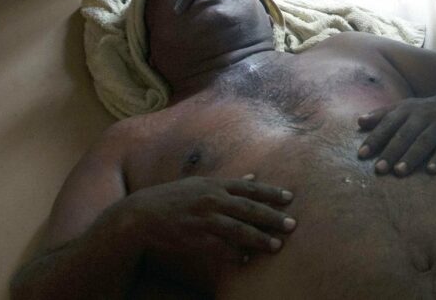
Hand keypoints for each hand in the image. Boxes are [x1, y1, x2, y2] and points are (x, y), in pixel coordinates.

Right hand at [123, 176, 295, 285]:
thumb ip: (228, 182)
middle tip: (291, 225)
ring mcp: (204, 219)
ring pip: (238, 230)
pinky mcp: (195, 238)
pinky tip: (245, 259)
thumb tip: (253, 176)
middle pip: (249, 209)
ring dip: (258, 238)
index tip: (289, 197)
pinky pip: (220, 248)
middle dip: (272, 217)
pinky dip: (233, 253)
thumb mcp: (201, 183)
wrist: (144, 214)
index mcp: (215, 184)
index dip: (270, 192)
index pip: (249, 187)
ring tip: (276, 246)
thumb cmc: (174, 196)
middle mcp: (212, 199)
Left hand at [357, 93, 435, 176]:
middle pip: (404, 135)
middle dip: (391, 151)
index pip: (387, 124)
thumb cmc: (423, 111)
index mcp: (406, 110)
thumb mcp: (403, 108)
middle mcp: (422, 116)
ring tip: (399, 172)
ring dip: (411, 156)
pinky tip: (431, 171)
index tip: (361, 154)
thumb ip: (381, 115)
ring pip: (424, 141)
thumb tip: (359, 122)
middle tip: (379, 169)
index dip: (374, 139)